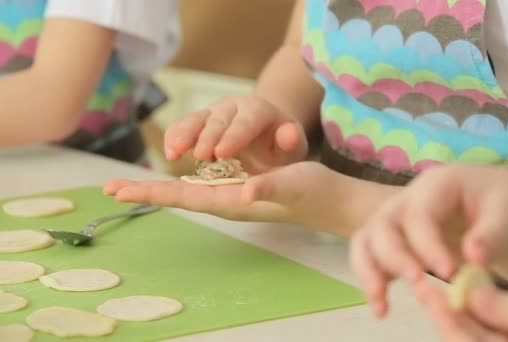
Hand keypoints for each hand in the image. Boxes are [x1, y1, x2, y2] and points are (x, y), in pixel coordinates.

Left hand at [104, 162, 381, 234]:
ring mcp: (232, 195)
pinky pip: (201, 185)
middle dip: (144, 193)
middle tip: (108, 188)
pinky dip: (179, 183)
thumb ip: (268, 187)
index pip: (184, 197)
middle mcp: (226, 201)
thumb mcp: (290, 184)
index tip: (120, 190)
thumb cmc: (311, 193)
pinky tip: (172, 179)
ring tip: (129, 186)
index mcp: (232, 201)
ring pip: (187, 191)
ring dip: (157, 189)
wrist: (328, 200)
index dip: (152, 193)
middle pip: (177, 197)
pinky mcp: (240, 187)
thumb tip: (245, 193)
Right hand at [164, 96, 307, 173]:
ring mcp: (213, 113)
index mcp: (259, 110)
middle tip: (201, 156)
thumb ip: (291, 142)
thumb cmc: (280, 146)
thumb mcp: (292, 146)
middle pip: (219, 119)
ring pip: (196, 119)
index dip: (234, 135)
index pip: (247, 120)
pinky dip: (174, 138)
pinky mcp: (198, 122)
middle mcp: (234, 106)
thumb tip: (291, 134)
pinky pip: (182, 127)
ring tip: (174, 153)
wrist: (266, 136)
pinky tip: (170, 153)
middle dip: (208, 136)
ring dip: (183, 135)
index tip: (223, 152)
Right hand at [350, 164, 507, 316]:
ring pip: (368, 240)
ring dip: (369, 270)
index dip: (427, 244)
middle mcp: (410, 198)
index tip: (449, 273)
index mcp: (438, 184)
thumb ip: (492, 234)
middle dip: (394, 257)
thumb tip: (472, 257)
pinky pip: (373, 257)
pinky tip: (382, 309)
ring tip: (382, 306)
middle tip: (418, 285)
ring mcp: (400, 219)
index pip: (419, 213)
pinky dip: (372, 279)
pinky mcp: (399, 241)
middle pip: (383, 223)